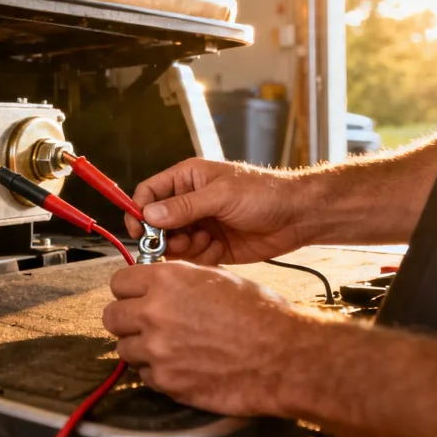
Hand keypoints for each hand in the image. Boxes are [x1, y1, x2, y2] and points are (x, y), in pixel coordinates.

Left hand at [102, 261, 309, 416]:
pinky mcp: (166, 381)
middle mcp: (154, 313)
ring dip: (141, 347)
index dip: (130, 289)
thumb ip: (178, 279)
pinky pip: (145, 375)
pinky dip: (158, 372)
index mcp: (165, 281)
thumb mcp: (216, 277)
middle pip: (112, 316)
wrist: (283, 356)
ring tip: (169, 347)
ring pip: (125, 348)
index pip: (119, 282)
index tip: (137, 296)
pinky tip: (182, 365)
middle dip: (128, 319)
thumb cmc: (259, 314)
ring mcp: (157, 350)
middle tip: (146, 323)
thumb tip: (157, 281)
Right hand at [125, 158, 309, 263]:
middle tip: (179, 241)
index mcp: (187, 179)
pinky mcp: (211, 246)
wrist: (297, 216)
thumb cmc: (265, 193)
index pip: (149, 193)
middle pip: (156, 222)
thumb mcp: (222, 196)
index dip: (139, 211)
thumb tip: (149, 213)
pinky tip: (218, 249)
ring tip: (204, 241)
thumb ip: (185, 206)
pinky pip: (192, 257)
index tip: (140, 230)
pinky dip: (201, 256)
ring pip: (172, 243)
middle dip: (163, 235)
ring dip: (184, 247)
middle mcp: (189, 202)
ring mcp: (200, 225)